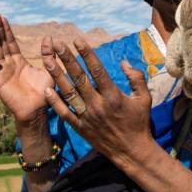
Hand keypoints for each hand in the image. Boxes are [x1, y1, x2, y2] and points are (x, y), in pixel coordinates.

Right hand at [0, 12, 53, 125]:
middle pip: (0, 43)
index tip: (2, 17)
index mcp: (19, 62)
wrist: (37, 111)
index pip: (10, 42)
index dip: (6, 30)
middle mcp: (8, 65)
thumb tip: (49, 38)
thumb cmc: (44, 93)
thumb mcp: (49, 70)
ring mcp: (1, 72)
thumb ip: (48, 55)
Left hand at [40, 37, 153, 163]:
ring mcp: (87, 117)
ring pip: (68, 93)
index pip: (97, 70)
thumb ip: (136, 78)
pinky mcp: (80, 128)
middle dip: (67, 59)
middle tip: (57, 44)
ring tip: (47, 60)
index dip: (87, 54)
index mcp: (113, 95)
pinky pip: (64, 113)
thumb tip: (124, 62)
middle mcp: (97, 104)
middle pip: (79, 78)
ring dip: (57, 76)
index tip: (77, 40)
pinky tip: (46, 89)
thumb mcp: (144, 98)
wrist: (131, 151)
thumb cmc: (139, 122)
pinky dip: (55, 101)